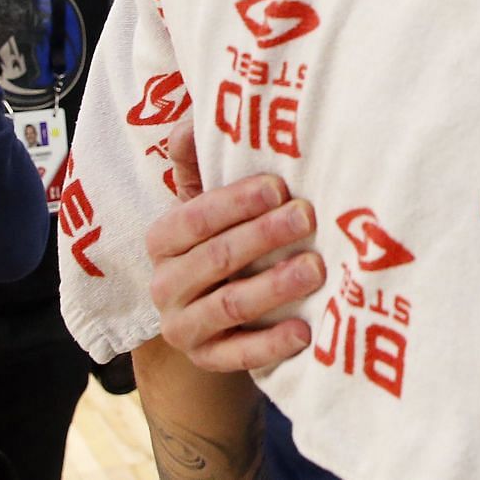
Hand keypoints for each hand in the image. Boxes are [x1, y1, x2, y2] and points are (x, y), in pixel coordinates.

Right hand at [148, 118, 321, 372]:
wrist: (210, 317)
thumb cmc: (221, 241)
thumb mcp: (206, 203)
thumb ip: (198, 164)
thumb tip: (190, 119)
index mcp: (163, 240)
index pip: (193, 218)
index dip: (234, 202)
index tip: (279, 186)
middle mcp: (166, 285)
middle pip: (215, 258)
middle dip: (263, 236)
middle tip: (308, 216)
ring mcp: (184, 327)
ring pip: (229, 305)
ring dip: (273, 286)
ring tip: (316, 268)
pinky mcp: (209, 360)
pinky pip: (238, 356)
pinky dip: (270, 345)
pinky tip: (305, 331)